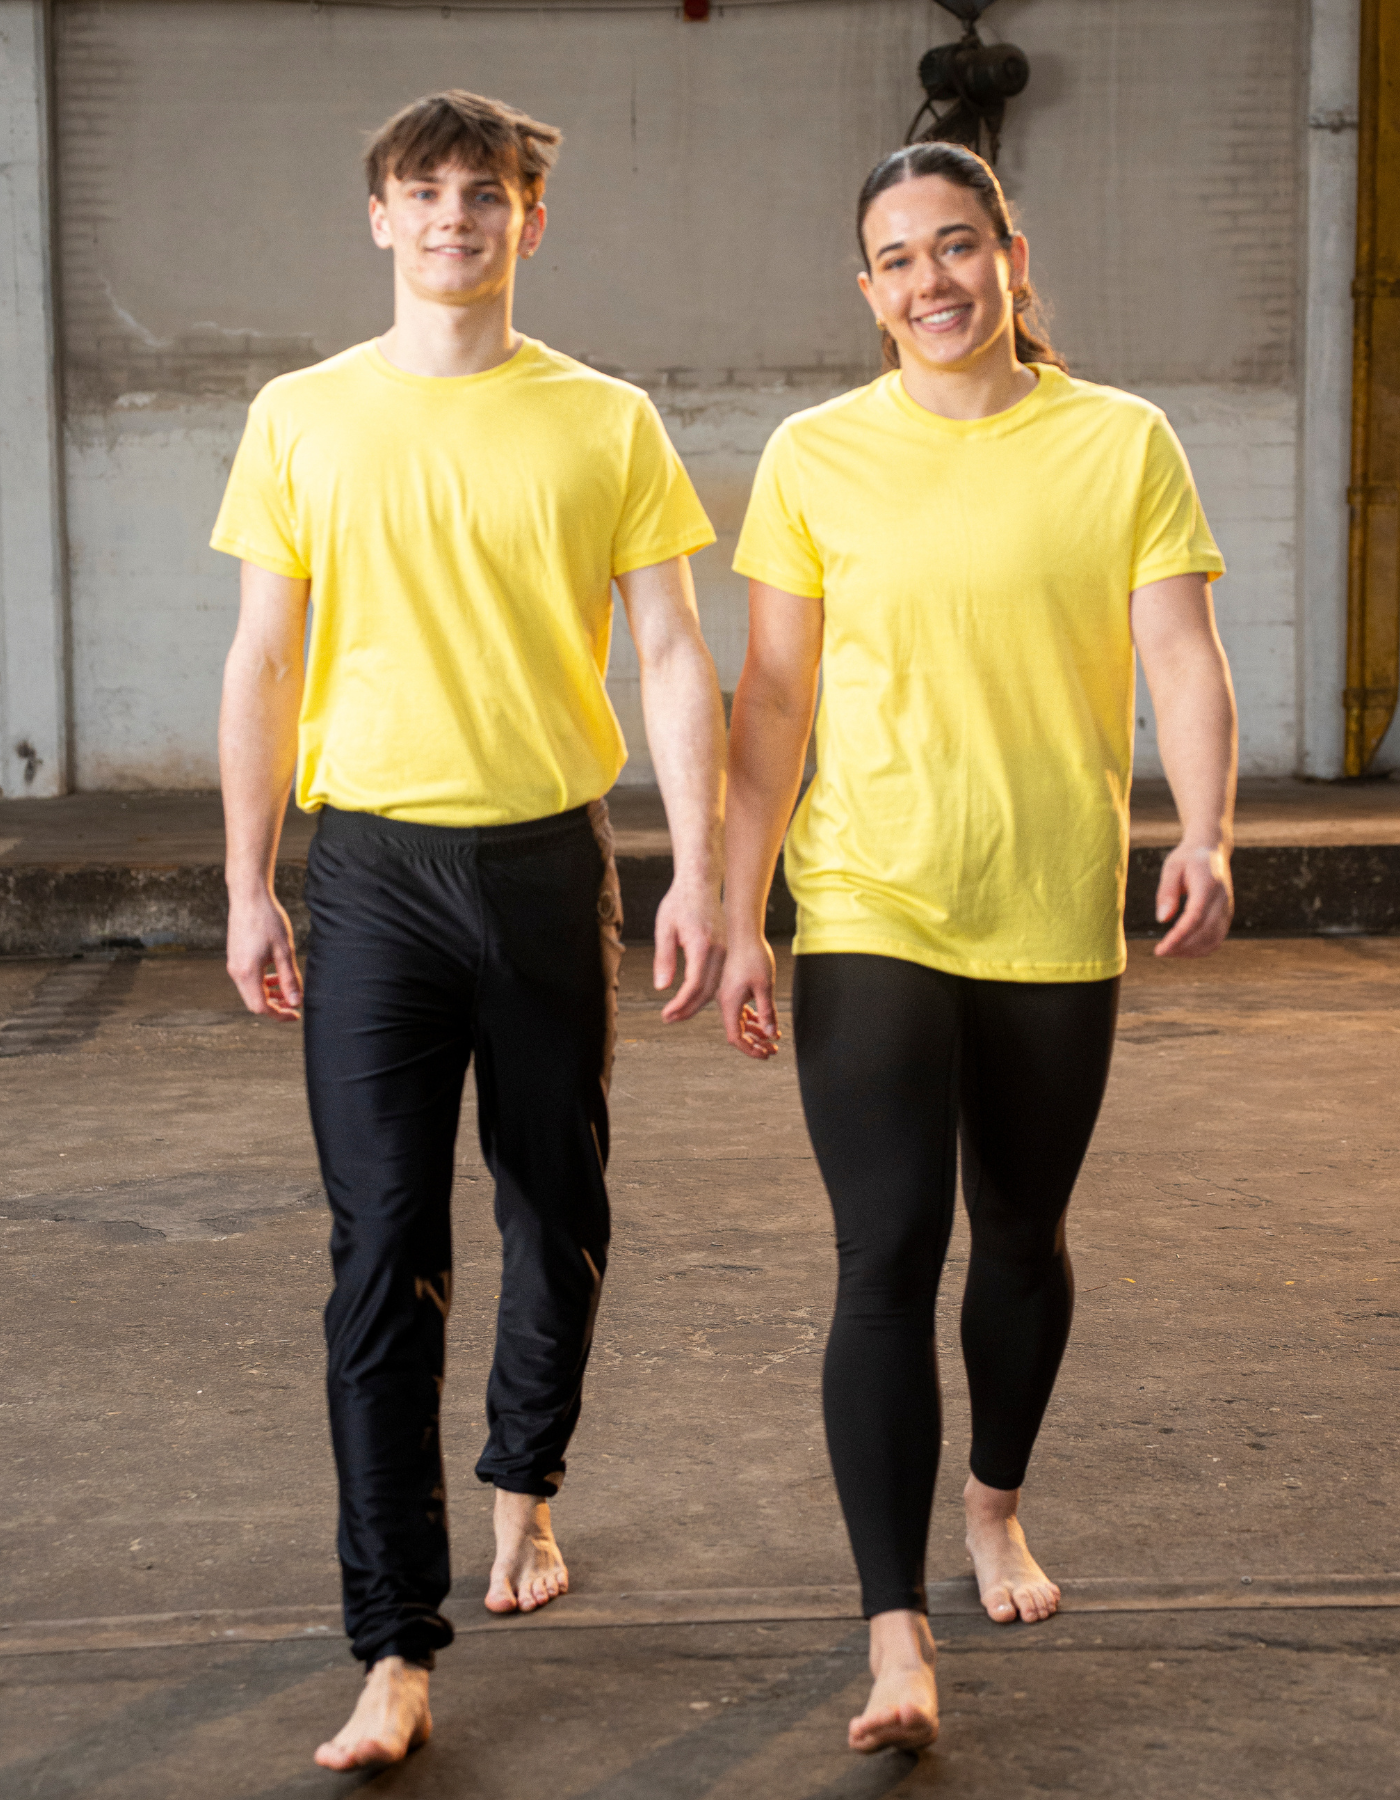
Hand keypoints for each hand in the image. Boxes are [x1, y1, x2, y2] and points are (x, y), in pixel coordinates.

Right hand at [227, 887, 302, 1018]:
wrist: (249, 896)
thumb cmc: (267, 920)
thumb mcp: (284, 951)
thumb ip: (289, 978)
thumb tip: (296, 1001)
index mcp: (247, 973)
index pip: (261, 1007)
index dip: (279, 1014)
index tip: (296, 1014)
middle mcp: (236, 972)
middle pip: (254, 1002)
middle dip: (276, 1006)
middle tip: (295, 1003)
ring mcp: (234, 964)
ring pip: (251, 991)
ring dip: (270, 994)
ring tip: (288, 989)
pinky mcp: (236, 957)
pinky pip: (249, 979)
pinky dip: (263, 982)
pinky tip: (276, 975)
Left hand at [653, 879, 725, 1021]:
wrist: (700, 883)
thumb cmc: (679, 902)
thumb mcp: (664, 928)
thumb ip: (664, 958)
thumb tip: (661, 987)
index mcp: (702, 945)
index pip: (694, 984)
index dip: (680, 1004)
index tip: (667, 1014)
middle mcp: (718, 950)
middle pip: (707, 991)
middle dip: (688, 1009)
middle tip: (669, 1019)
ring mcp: (725, 950)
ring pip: (715, 986)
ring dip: (696, 1003)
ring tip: (677, 1013)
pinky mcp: (725, 949)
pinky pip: (717, 977)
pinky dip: (704, 991)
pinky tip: (690, 997)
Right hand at [718, 934, 780, 1059]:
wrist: (742, 931)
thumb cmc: (752, 954)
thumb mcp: (765, 986)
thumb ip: (767, 1011)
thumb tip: (770, 1033)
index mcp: (729, 1002)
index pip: (736, 1037)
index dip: (750, 1049)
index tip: (765, 1054)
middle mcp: (725, 1001)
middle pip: (738, 1031)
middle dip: (755, 1043)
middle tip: (772, 1050)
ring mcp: (728, 994)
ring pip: (740, 1021)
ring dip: (755, 1031)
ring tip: (772, 1037)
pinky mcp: (733, 987)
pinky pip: (741, 1010)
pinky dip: (753, 1018)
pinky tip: (764, 1020)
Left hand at [1154, 844, 1232, 957]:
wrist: (1211, 849)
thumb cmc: (1187, 858)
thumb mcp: (1171, 868)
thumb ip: (1167, 892)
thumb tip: (1162, 919)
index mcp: (1207, 886)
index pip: (1194, 918)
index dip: (1178, 937)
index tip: (1160, 950)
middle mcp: (1221, 900)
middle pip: (1204, 932)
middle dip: (1181, 947)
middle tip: (1160, 952)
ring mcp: (1227, 908)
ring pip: (1213, 940)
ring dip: (1191, 951)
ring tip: (1170, 951)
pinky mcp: (1227, 915)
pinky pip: (1217, 938)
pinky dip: (1202, 948)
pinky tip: (1184, 949)